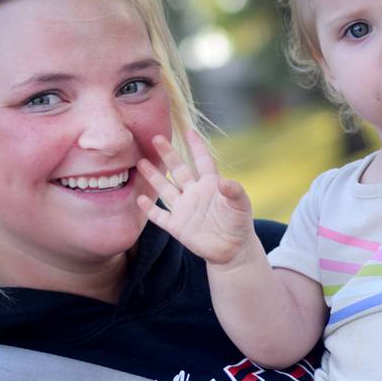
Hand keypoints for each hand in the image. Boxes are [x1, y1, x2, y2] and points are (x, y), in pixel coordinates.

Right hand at [136, 130, 256, 266]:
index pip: (202, 161)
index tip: (189, 131)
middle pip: (178, 170)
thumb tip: (224, 181)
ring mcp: (184, 209)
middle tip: (156, 138)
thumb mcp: (241, 206)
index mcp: (210, 184)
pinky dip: (149, 209)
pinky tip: (140, 198)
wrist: (233, 250)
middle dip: (168, 155)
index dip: (196, 146)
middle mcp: (194, 193)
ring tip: (141, 162)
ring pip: (165, 189)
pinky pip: (160, 216)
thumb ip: (235, 192)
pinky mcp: (177, 227)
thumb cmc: (239, 223)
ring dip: (154, 177)